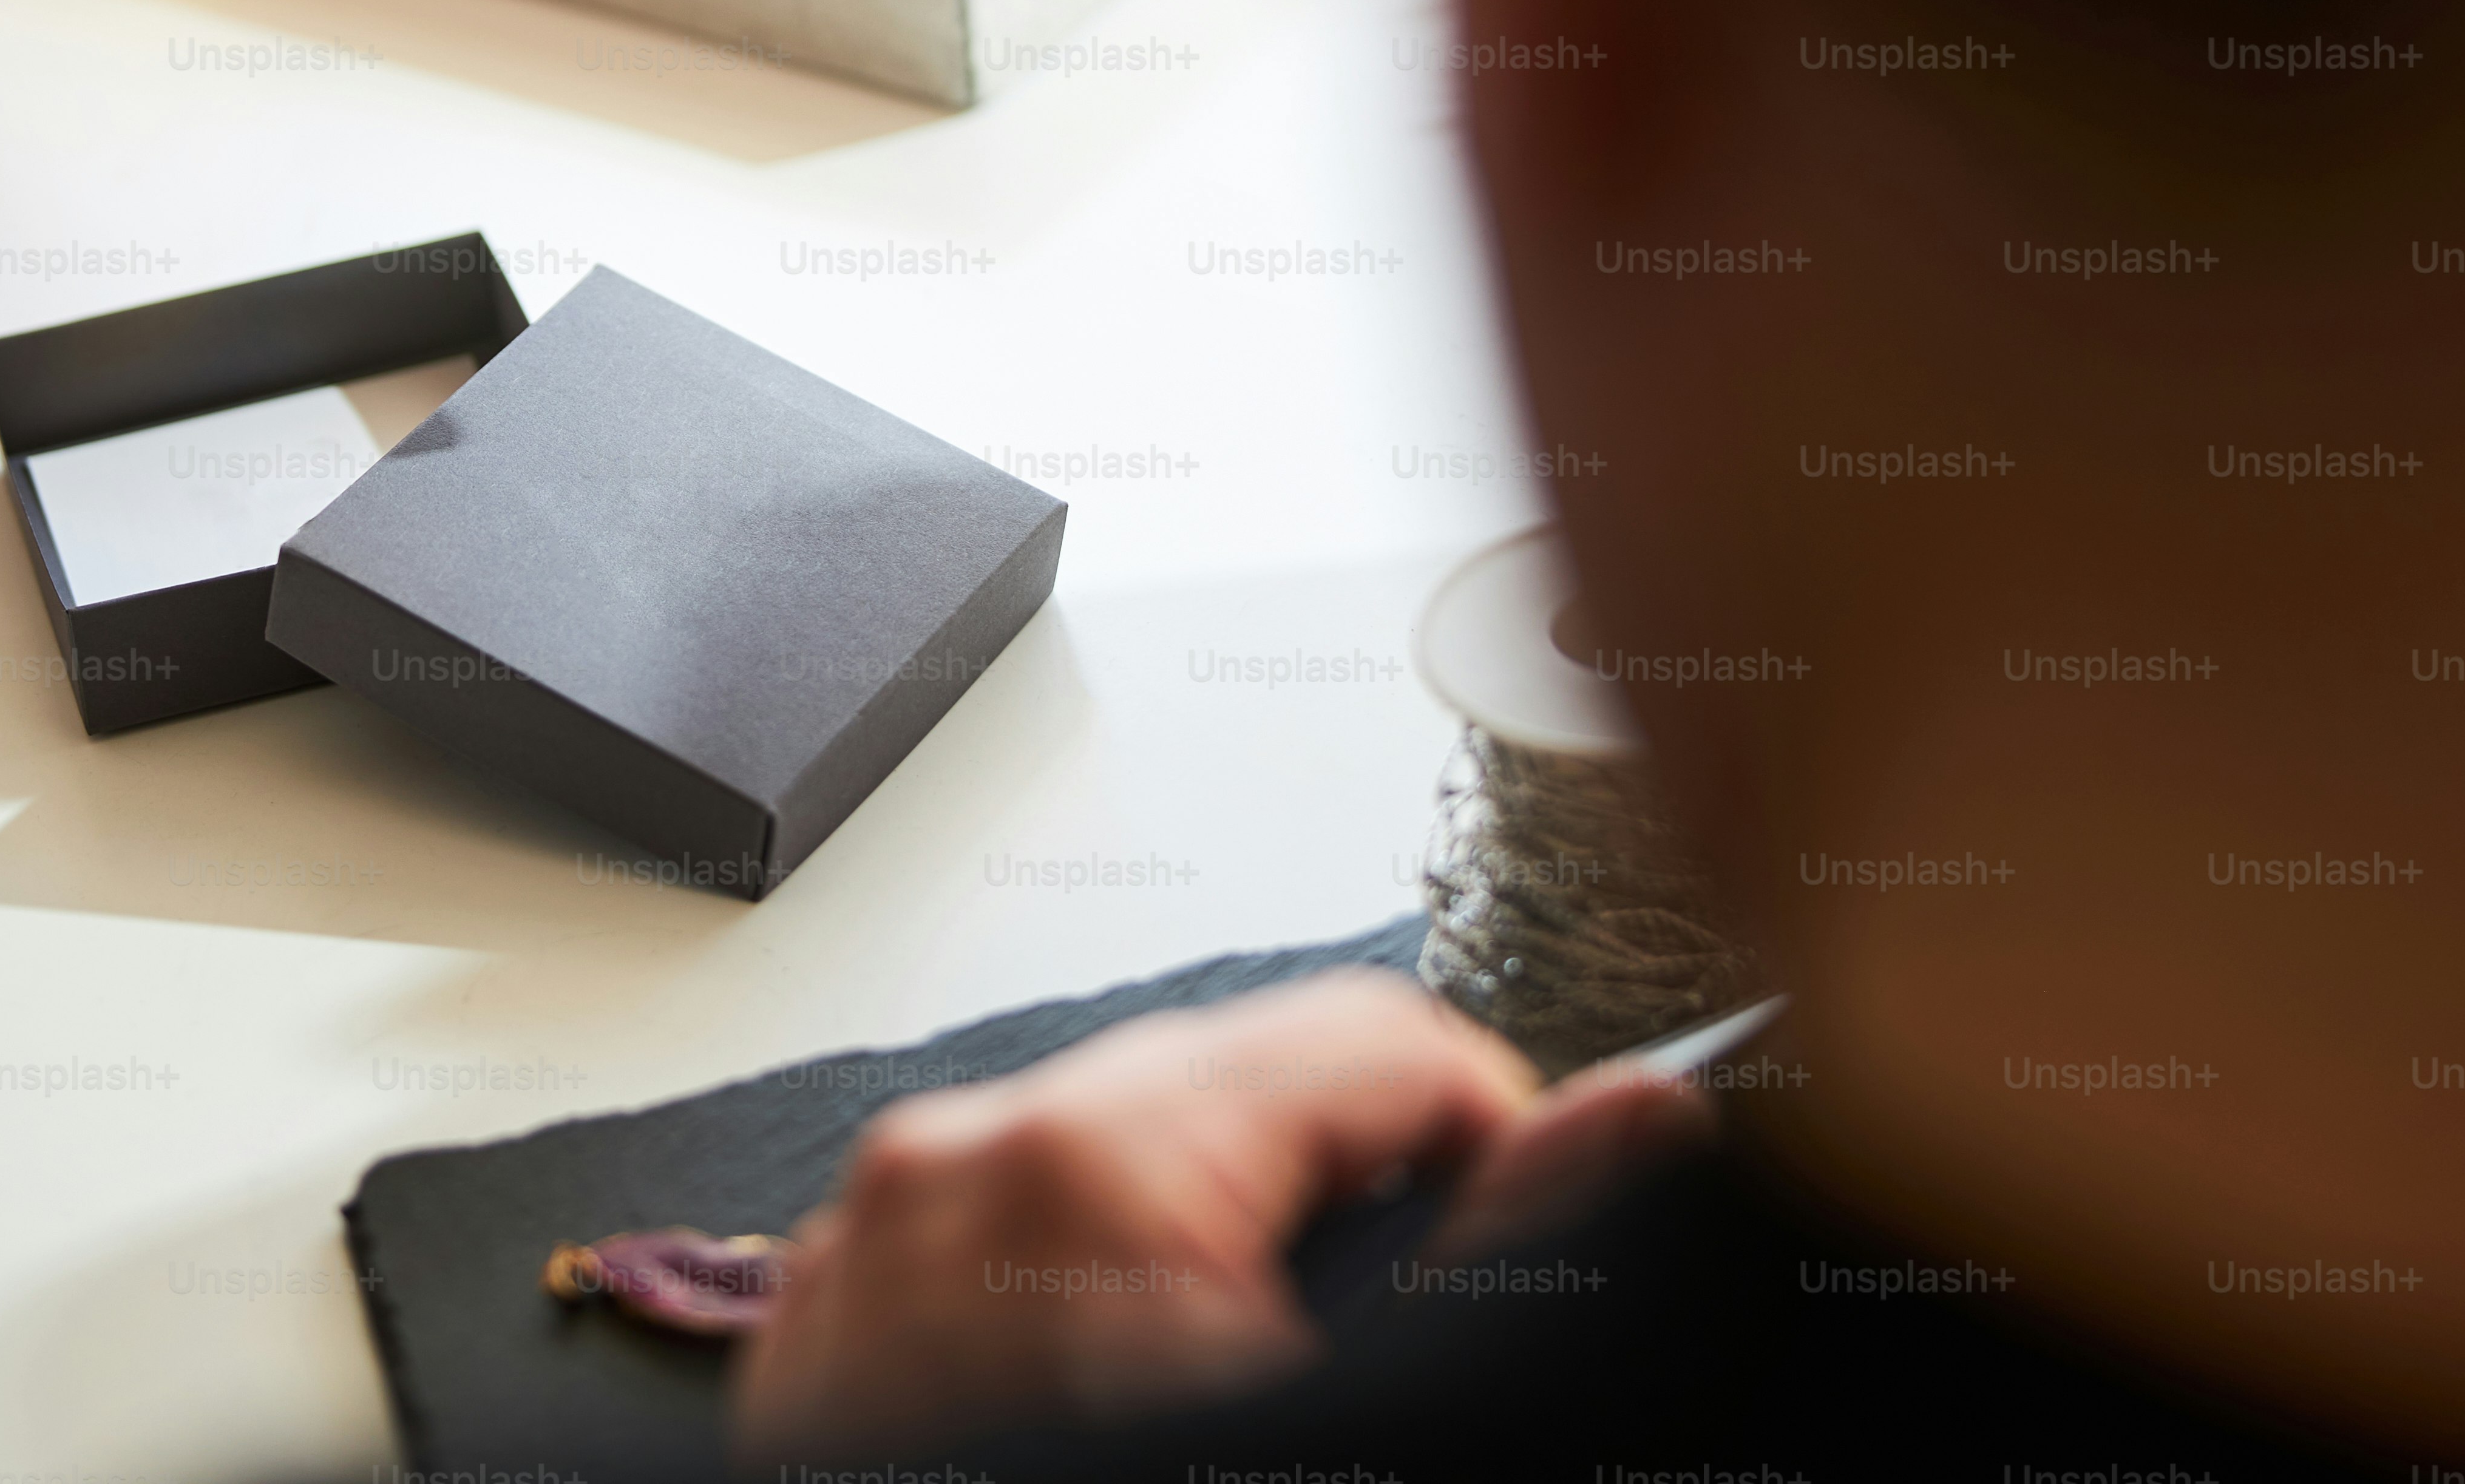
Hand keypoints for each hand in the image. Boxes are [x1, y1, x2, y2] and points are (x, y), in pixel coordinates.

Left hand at [728, 970, 1709, 1459]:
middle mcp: (956, 1168)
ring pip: (1108, 1154)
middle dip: (1334, 1200)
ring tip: (1249, 1392)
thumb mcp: (1369, 1423)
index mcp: (1096, 1167)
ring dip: (1208, 1243)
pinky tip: (1120, 1415)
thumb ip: (1504, 1252)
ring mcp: (866, 1248)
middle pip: (1232, 1086)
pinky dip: (1075, 1297)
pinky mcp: (824, 1326)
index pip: (1371, 1041)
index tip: (1509, 1244)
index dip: (1482, 1141)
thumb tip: (1640, 1112)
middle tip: (1372, 1355)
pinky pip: (989, 1239)